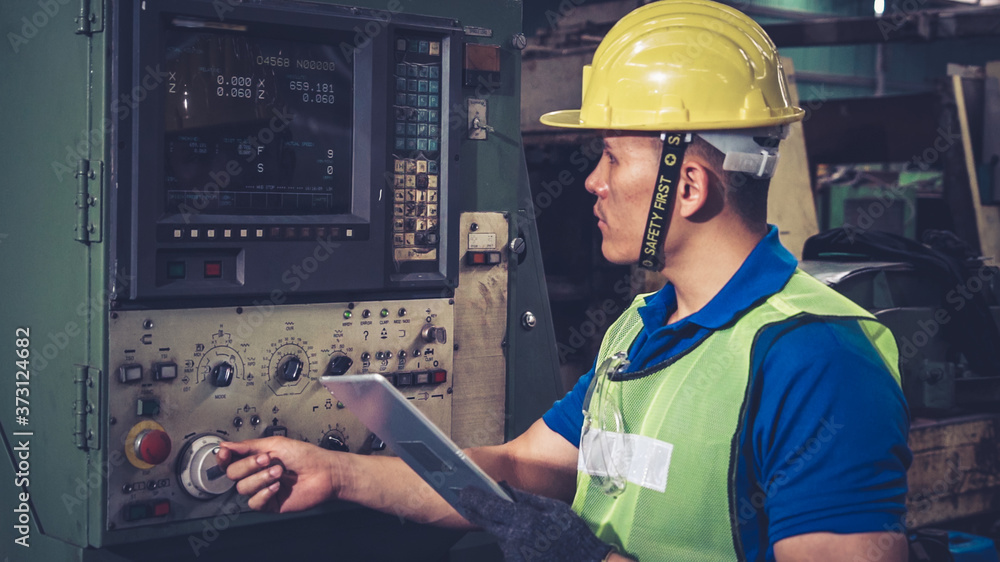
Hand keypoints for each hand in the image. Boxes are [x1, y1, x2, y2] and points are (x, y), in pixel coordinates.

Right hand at [216, 437, 340, 512]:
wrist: (324, 472)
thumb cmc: (305, 456)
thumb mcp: (276, 443)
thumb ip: (249, 446)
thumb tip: (226, 444)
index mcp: (256, 458)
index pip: (230, 460)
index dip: (223, 458)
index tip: (225, 453)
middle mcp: (256, 474)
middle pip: (232, 474)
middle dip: (248, 465)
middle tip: (267, 459)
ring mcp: (262, 490)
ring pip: (242, 488)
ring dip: (261, 478)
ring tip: (279, 472)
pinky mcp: (269, 504)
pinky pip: (254, 503)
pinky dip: (264, 493)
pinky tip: (278, 487)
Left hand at [459, 483, 612, 561]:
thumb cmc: (573, 536)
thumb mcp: (554, 508)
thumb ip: (527, 498)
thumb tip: (506, 489)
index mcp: (524, 520)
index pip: (490, 507)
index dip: (474, 498)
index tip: (463, 491)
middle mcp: (514, 539)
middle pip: (486, 522)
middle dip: (475, 510)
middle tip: (466, 500)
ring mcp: (513, 554)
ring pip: (498, 534)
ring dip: (499, 527)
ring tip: (517, 521)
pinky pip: (508, 546)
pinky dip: (512, 540)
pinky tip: (527, 538)